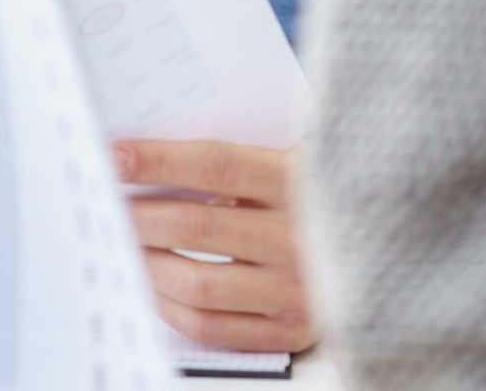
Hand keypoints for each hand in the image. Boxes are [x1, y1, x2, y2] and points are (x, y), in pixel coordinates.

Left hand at [113, 138, 315, 354]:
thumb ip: (233, 162)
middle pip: (197, 226)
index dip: (158, 160)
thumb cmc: (311, 193)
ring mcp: (299, 287)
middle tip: (103, 204)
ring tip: (121, 243)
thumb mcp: (288, 161)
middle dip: (137, 215)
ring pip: (197, 282)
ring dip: (145, 262)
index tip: (112, 156)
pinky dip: (169, 306)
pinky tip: (151, 282)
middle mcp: (303, 234)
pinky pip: (212, 326)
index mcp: (301, 178)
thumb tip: (142, 158)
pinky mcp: (292, 329)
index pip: (216, 164)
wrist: (382, 241)